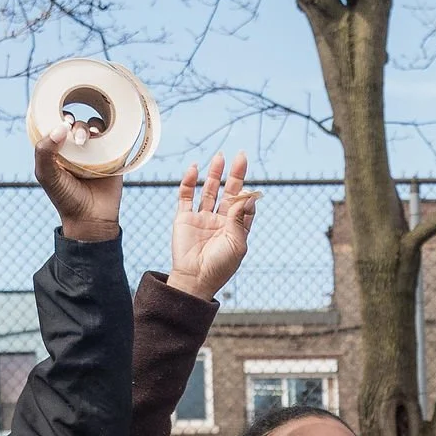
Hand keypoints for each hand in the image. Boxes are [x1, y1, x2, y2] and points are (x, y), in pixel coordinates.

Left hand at [32, 122, 125, 243]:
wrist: (91, 219)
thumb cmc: (65, 198)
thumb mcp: (47, 175)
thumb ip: (44, 151)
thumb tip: (60, 127)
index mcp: (58, 150)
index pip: (56, 126)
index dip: (58, 119)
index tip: (63, 122)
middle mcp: (76, 149)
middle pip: (76, 124)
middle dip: (76, 125)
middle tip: (78, 138)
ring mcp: (95, 152)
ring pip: (95, 127)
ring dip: (93, 127)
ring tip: (90, 139)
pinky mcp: (113, 157)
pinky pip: (115, 138)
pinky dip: (113, 131)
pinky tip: (108, 134)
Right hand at [166, 154, 256, 300]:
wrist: (194, 279)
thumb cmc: (219, 266)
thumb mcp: (236, 243)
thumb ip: (239, 218)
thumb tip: (248, 196)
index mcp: (234, 229)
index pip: (244, 206)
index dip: (248, 195)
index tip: (251, 189)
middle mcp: (219, 221)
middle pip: (228, 192)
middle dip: (235, 175)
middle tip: (241, 157)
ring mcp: (201, 218)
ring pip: (209, 190)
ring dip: (214, 174)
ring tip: (220, 157)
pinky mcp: (184, 218)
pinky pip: (186, 196)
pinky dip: (189, 181)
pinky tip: (194, 168)